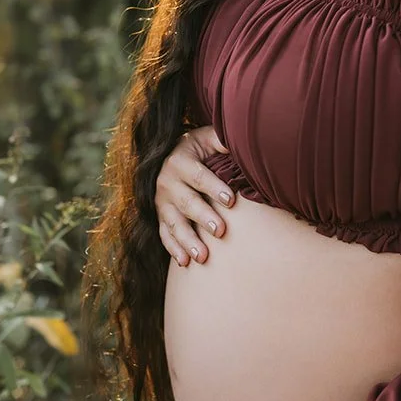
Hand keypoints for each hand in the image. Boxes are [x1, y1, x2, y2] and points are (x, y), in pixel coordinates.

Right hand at [155, 124, 235, 266]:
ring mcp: (162, 202)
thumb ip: (222, 139)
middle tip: (220, 231)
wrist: (170, 155)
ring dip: (188, 240)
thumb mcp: (208, 137)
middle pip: (187, 202)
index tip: (231, 200)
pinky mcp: (160, 216)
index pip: (198, 176)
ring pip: (174, 223)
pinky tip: (185, 263)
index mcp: (180, 160)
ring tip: (203, 256)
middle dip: (203, 217)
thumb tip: (240, 138)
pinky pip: (164, 234)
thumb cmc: (199, 148)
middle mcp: (166, 181)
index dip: (214, 187)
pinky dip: (173, 249)